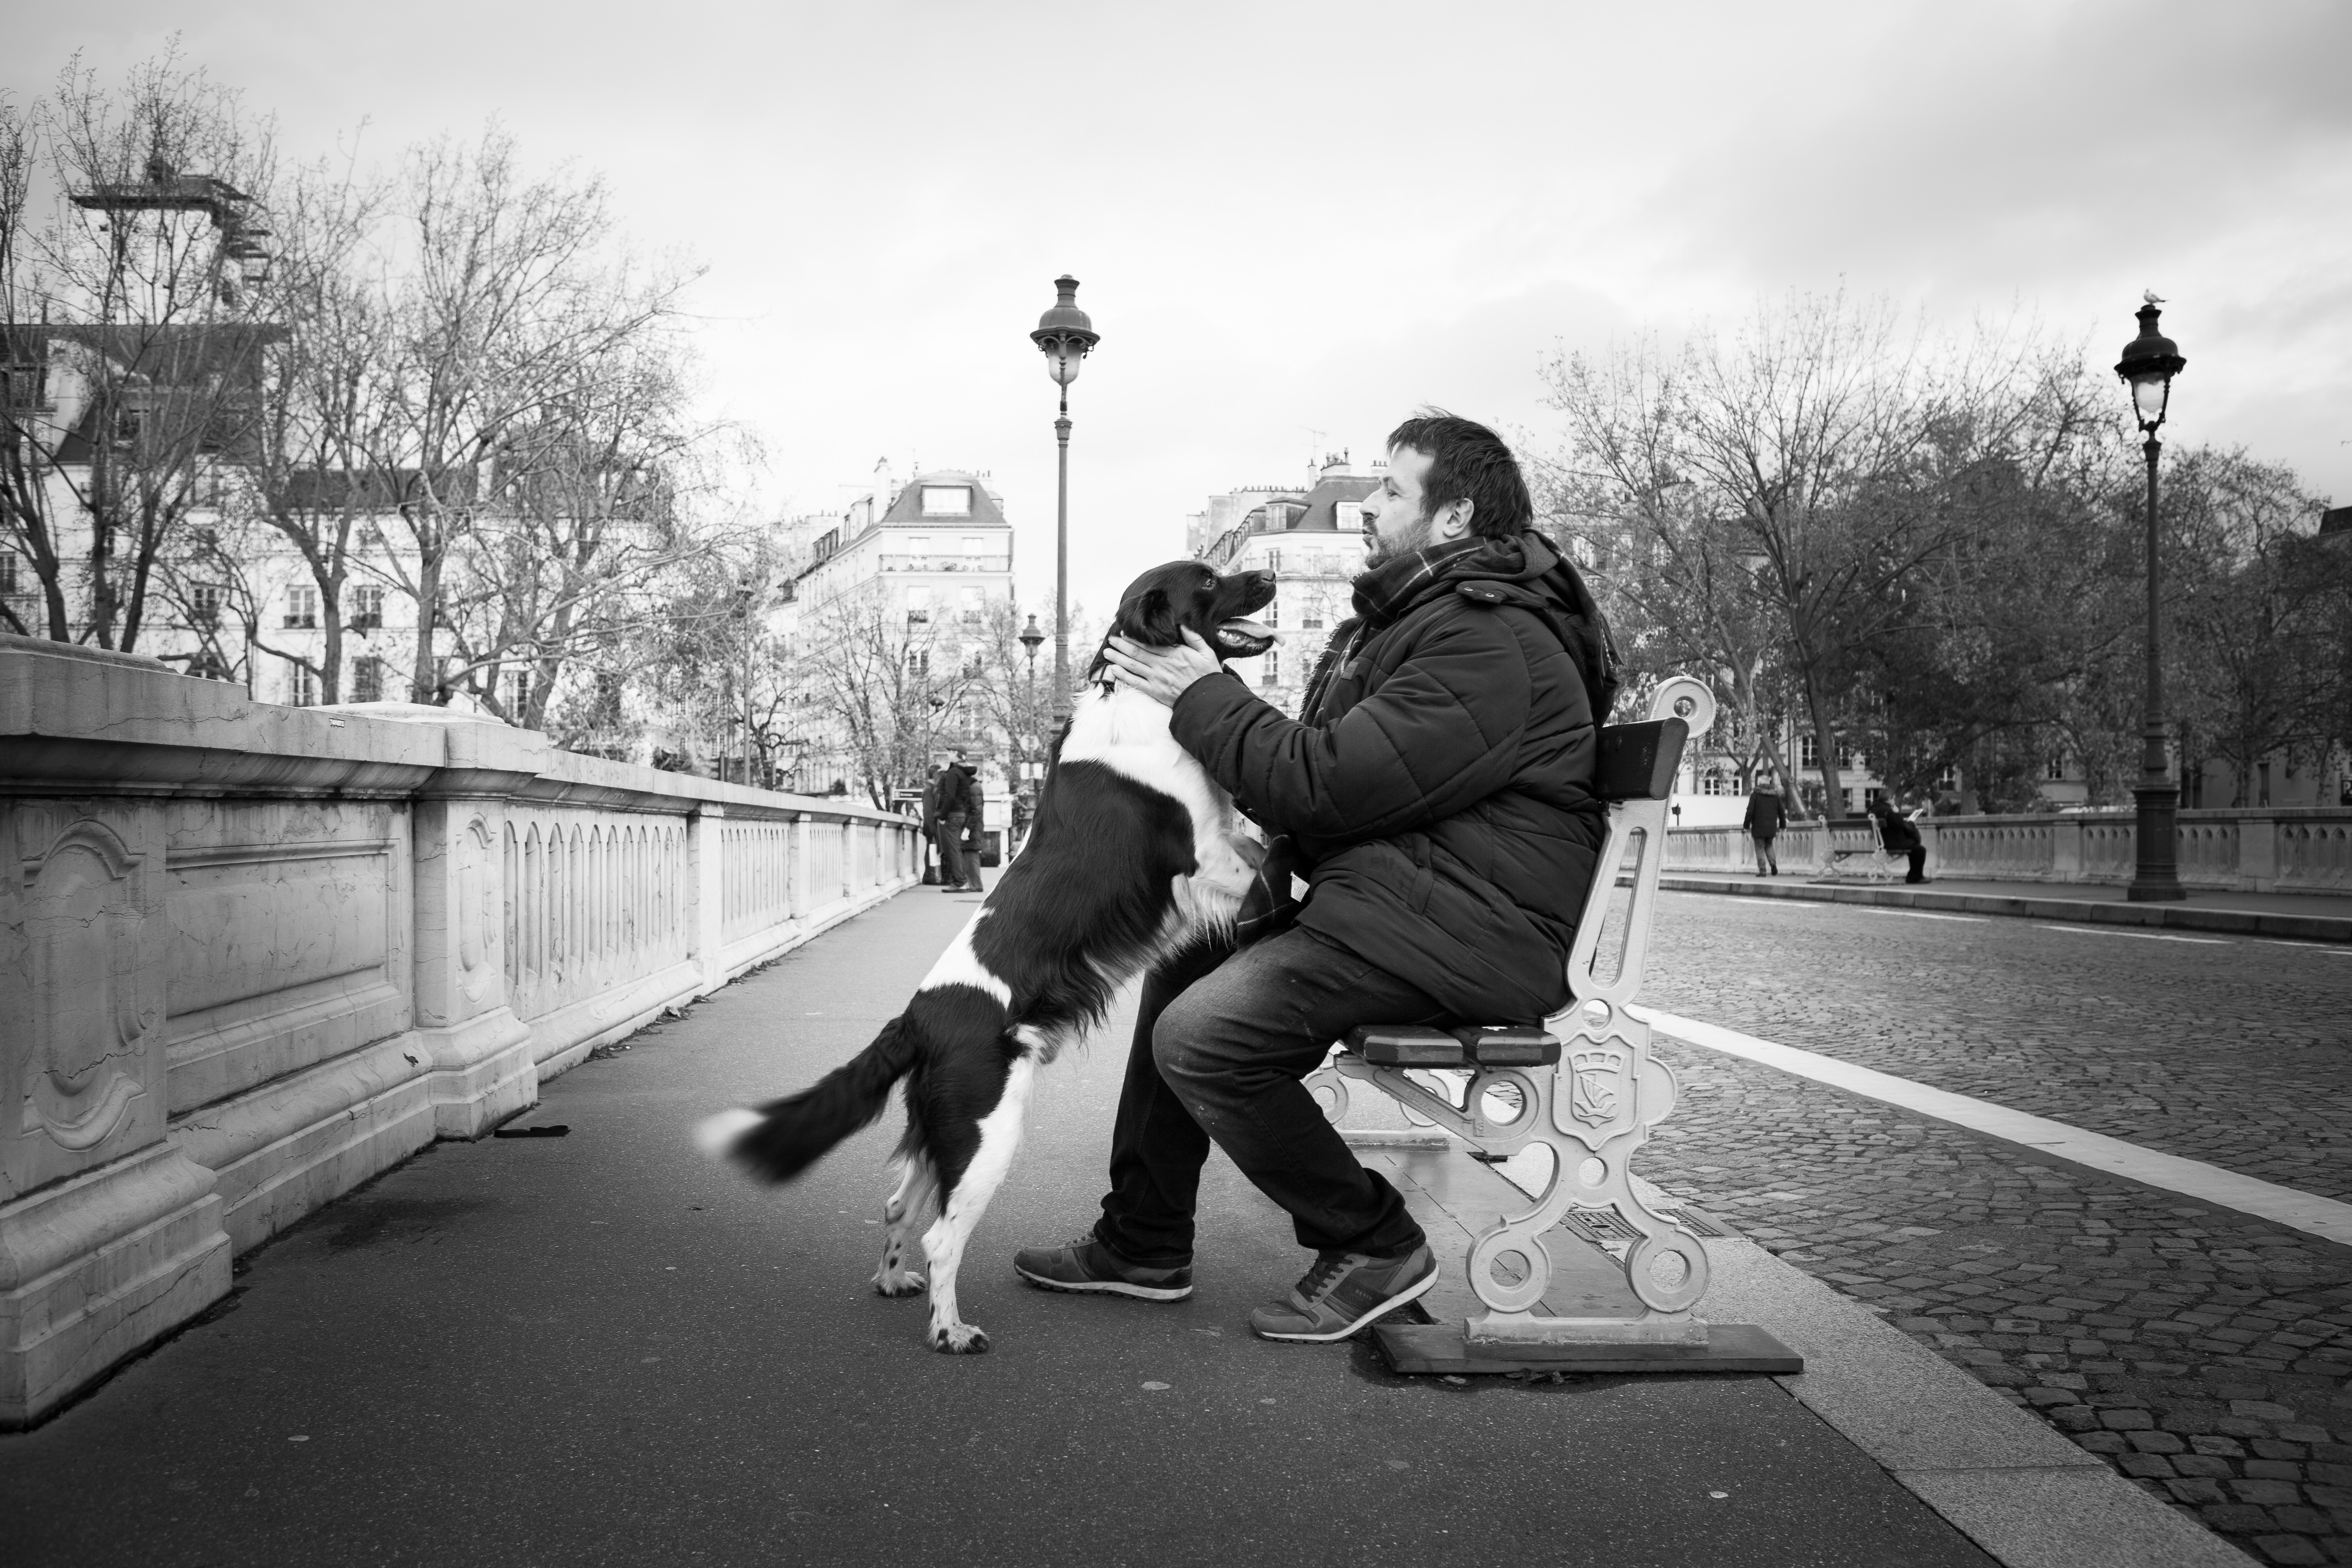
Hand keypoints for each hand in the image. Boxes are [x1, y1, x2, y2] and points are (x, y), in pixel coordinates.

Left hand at [1102, 628, 1222, 706]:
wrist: (1207, 700)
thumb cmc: (1208, 676)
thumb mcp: (1206, 653)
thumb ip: (1194, 638)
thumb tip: (1182, 626)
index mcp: (1174, 654)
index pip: (1149, 644)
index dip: (1135, 638)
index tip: (1124, 633)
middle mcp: (1162, 665)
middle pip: (1137, 653)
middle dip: (1122, 646)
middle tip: (1111, 640)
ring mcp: (1157, 679)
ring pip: (1133, 666)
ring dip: (1118, 658)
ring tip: (1107, 652)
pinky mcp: (1155, 691)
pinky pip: (1136, 682)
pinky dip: (1124, 676)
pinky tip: (1114, 670)